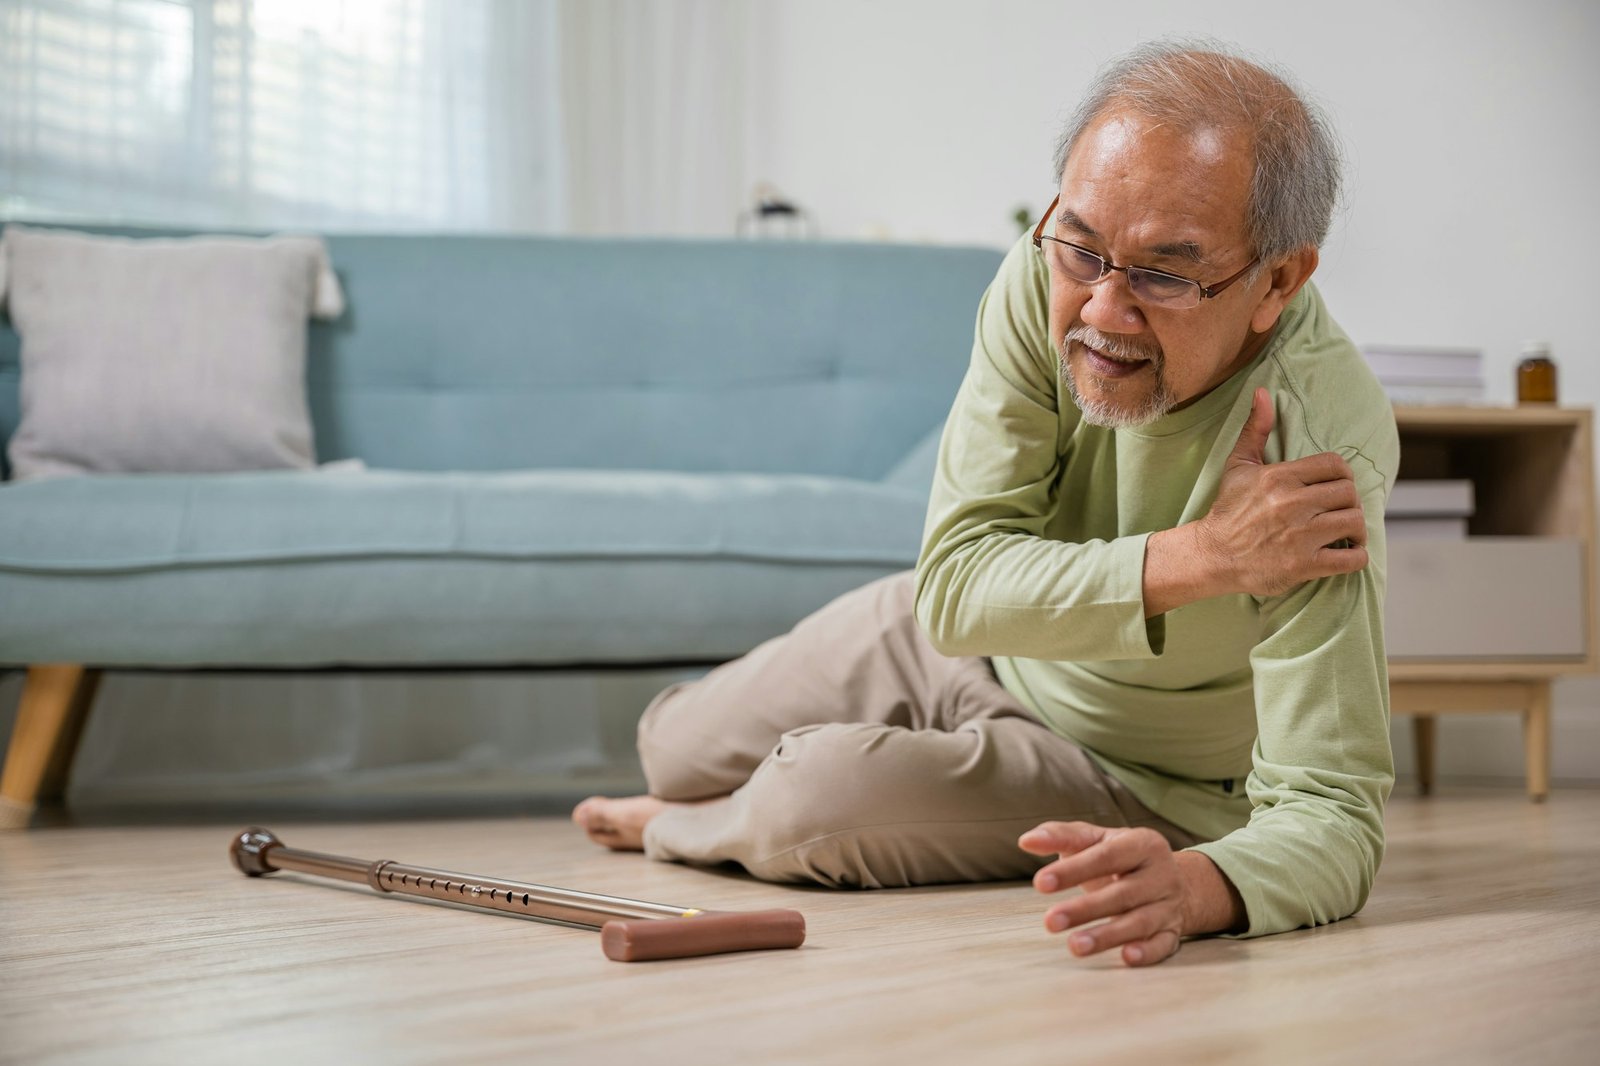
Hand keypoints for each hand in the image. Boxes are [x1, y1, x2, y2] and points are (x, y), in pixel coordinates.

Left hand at [1019, 822, 1189, 966]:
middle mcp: (1160, 874)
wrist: (1172, 880)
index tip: (1039, 883)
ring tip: (1074, 946)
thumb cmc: (1120, 857)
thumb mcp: (1095, 839)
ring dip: (1107, 936)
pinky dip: (1147, 952)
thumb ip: (1061, 836)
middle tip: (1050, 922)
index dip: (1073, 870)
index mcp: (1141, 844)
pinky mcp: (1172, 932)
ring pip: (1139, 922)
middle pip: (1122, 893)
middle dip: (1085, 909)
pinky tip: (1126, 957)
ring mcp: (1168, 905)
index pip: (1106, 856)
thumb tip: (1026, 841)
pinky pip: (1163, 945)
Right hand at [1194, 387, 1368, 597]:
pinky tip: (1346, 554)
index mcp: (1280, 477)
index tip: (1336, 487)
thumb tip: (1263, 393)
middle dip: (1349, 502)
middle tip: (1340, 511)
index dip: (1342, 475)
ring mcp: (1299, 536)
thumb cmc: (1228, 510)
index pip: (1335, 465)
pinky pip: (1350, 558)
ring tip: (1346, 533)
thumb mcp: (1239, 466)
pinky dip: (1356, 556)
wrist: (1212, 555)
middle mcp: (1292, 504)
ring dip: (1356, 530)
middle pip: (1348, 493)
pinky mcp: (1303, 565)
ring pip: (1354, 522)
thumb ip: (1255, 429)